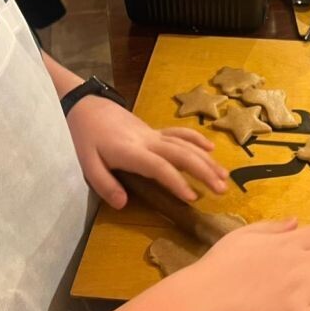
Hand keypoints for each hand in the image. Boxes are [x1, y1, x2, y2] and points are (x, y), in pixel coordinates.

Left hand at [66, 97, 227, 208]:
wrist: (87, 106)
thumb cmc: (85, 137)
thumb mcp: (86, 163)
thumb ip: (104, 184)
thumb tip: (123, 204)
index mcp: (131, 151)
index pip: (159, 167)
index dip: (176, 182)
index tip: (192, 197)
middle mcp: (148, 141)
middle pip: (181, 154)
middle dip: (203, 171)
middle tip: (222, 189)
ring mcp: (153, 134)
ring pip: (185, 144)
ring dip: (206, 160)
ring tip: (224, 178)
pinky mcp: (155, 131)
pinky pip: (180, 134)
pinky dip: (196, 140)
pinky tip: (211, 150)